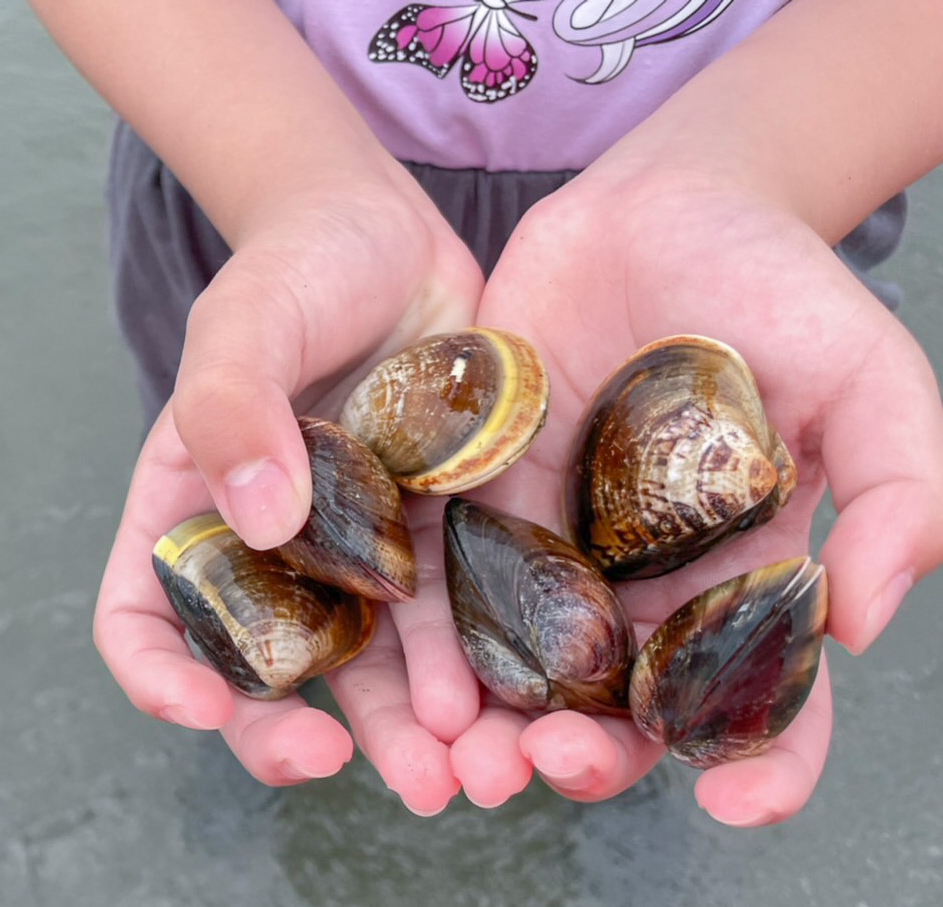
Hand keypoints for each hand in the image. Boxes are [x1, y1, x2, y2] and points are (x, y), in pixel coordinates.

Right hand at [93, 175, 484, 814]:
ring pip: (372, 658)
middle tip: (359, 773)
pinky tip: (496, 692)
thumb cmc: (298, 266)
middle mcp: (275, 543)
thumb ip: (230, 407)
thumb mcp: (247, 320)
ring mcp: (358, 543)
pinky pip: (446, 609)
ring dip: (410, 723)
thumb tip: (256, 520)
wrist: (393, 241)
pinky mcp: (434, 528)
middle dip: (310, 731)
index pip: (148, 613)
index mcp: (197, 506)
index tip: (204, 710)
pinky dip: (466, 659)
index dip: (162, 673)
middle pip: (275, 662)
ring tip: (457, 770)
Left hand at [444, 167, 942, 823]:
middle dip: (595, 749)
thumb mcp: (868, 379)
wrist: (669, 206)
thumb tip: (865, 621)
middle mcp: (647, 573)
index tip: (735, 800)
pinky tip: (423, 670)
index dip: (760, 760)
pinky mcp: (492, 488)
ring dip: (501, 719)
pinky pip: (463, 570)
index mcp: (744, 570)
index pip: (759, 692)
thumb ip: (900, 490)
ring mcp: (564, 534)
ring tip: (472, 755)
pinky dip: (443, 629)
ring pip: (531, 656)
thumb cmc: (779, 288)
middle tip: (560, 760)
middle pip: (622, 697)